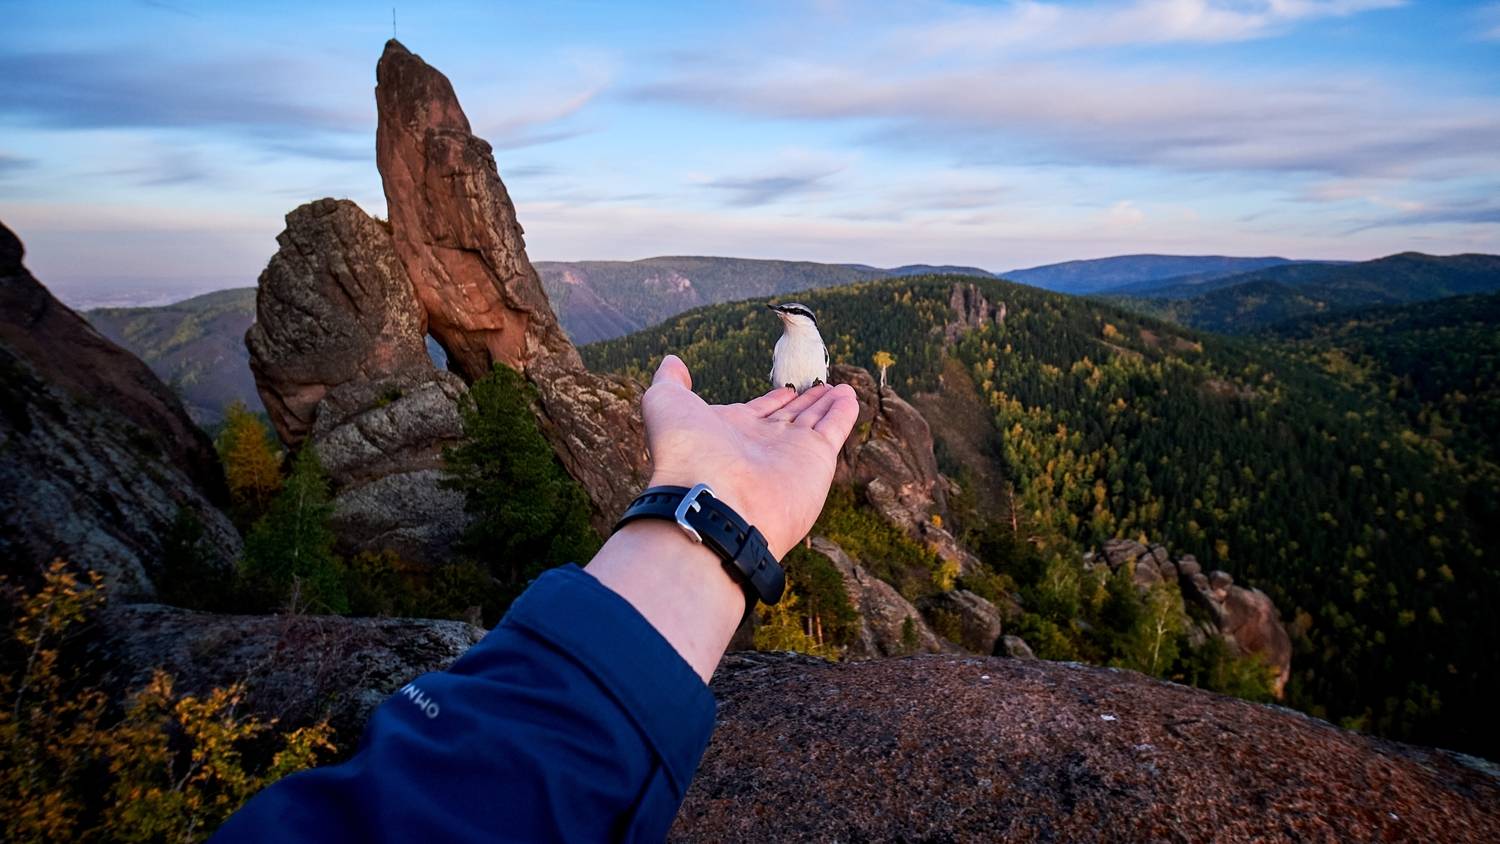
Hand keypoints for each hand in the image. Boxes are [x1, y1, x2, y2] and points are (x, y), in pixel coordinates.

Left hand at [642, 355, 858, 558]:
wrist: (711, 498)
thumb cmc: (684, 452)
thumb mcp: (666, 403)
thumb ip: (670, 381)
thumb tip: (672, 363)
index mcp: (731, 431)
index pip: (759, 410)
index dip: (774, 399)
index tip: (787, 388)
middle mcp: (762, 445)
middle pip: (790, 417)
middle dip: (806, 402)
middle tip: (821, 385)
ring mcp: (790, 454)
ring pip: (815, 422)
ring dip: (828, 404)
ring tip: (841, 388)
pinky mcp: (817, 460)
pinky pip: (834, 429)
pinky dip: (844, 413)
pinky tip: (849, 396)